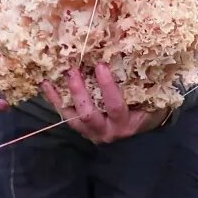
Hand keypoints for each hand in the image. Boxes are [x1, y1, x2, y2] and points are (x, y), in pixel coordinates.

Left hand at [42, 64, 168, 143]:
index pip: (114, 106)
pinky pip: (64, 114)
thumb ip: (146, 89)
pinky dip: (54, 99)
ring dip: (62, 95)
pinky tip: (45, 83)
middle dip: (79, 92)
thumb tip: (139, 58)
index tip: (101, 66)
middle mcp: (105, 130)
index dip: (107, 87)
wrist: (138, 139)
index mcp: (125, 123)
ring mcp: (89, 131)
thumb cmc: (147, 115)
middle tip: (72, 70)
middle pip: (88, 113)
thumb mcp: (151, 104)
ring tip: (53, 76)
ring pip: (72, 116)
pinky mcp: (80, 128)